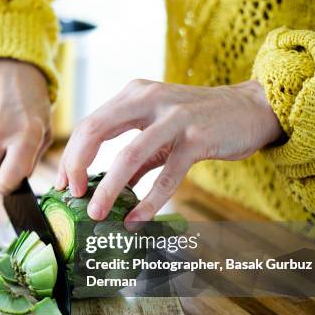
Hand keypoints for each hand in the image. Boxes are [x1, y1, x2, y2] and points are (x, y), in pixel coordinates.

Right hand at [0, 59, 51, 192]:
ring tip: (1, 135)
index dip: (8, 186)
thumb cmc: (30, 98)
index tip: (12, 179)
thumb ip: (32, 158)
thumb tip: (16, 181)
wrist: (6, 62)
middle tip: (2, 167)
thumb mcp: (44, 128)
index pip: (5, 182)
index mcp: (25, 136)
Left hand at [56, 79, 281, 227]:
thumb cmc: (198, 121)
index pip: (89, 124)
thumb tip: (105, 190)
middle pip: (95, 131)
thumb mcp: (158, 132)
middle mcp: (148, 99)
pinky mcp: (197, 139)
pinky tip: (136, 219)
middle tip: (72, 195)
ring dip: (107, 189)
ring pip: (128, 156)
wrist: (251, 109)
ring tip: (97, 213)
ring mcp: (174, 117)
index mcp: (133, 95)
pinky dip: (148, 201)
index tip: (64, 183)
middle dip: (76, 166)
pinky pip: (166, 176)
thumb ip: (134, 159)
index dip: (71, 156)